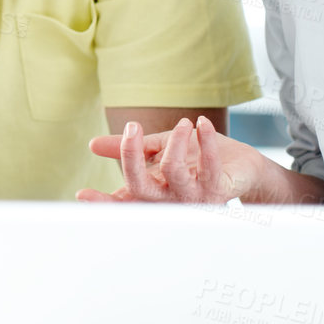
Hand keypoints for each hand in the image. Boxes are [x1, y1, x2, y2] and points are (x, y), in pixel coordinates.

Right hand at [76, 117, 255, 203]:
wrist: (241, 166)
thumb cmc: (196, 159)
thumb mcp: (158, 148)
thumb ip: (131, 148)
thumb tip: (92, 145)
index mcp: (153, 192)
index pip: (124, 200)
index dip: (102, 201)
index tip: (82, 194)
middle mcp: (170, 200)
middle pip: (141, 187)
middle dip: (130, 156)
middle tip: (132, 127)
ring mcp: (194, 198)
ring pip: (173, 172)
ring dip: (177, 142)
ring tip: (184, 123)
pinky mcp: (219, 189)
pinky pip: (208, 165)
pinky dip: (205, 140)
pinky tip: (202, 124)